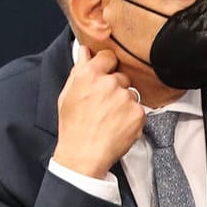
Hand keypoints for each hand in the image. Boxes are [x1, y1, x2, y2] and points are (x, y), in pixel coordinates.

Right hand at [52, 47, 144, 178]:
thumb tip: (85, 52)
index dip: (108, 65)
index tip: (106, 73)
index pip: (109, 56)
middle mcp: (109, 83)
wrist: (83, 155)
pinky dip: (132, 116)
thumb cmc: (73, 127)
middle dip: (116, 87)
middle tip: (104, 104)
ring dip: (124, 103)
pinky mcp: (138, 113)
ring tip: (110, 118)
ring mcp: (126, 98)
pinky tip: (118, 125)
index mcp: (89, 75)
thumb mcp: (67, 94)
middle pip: (121, 76)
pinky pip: (139, 109)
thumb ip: (79, 69)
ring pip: (131, 93)